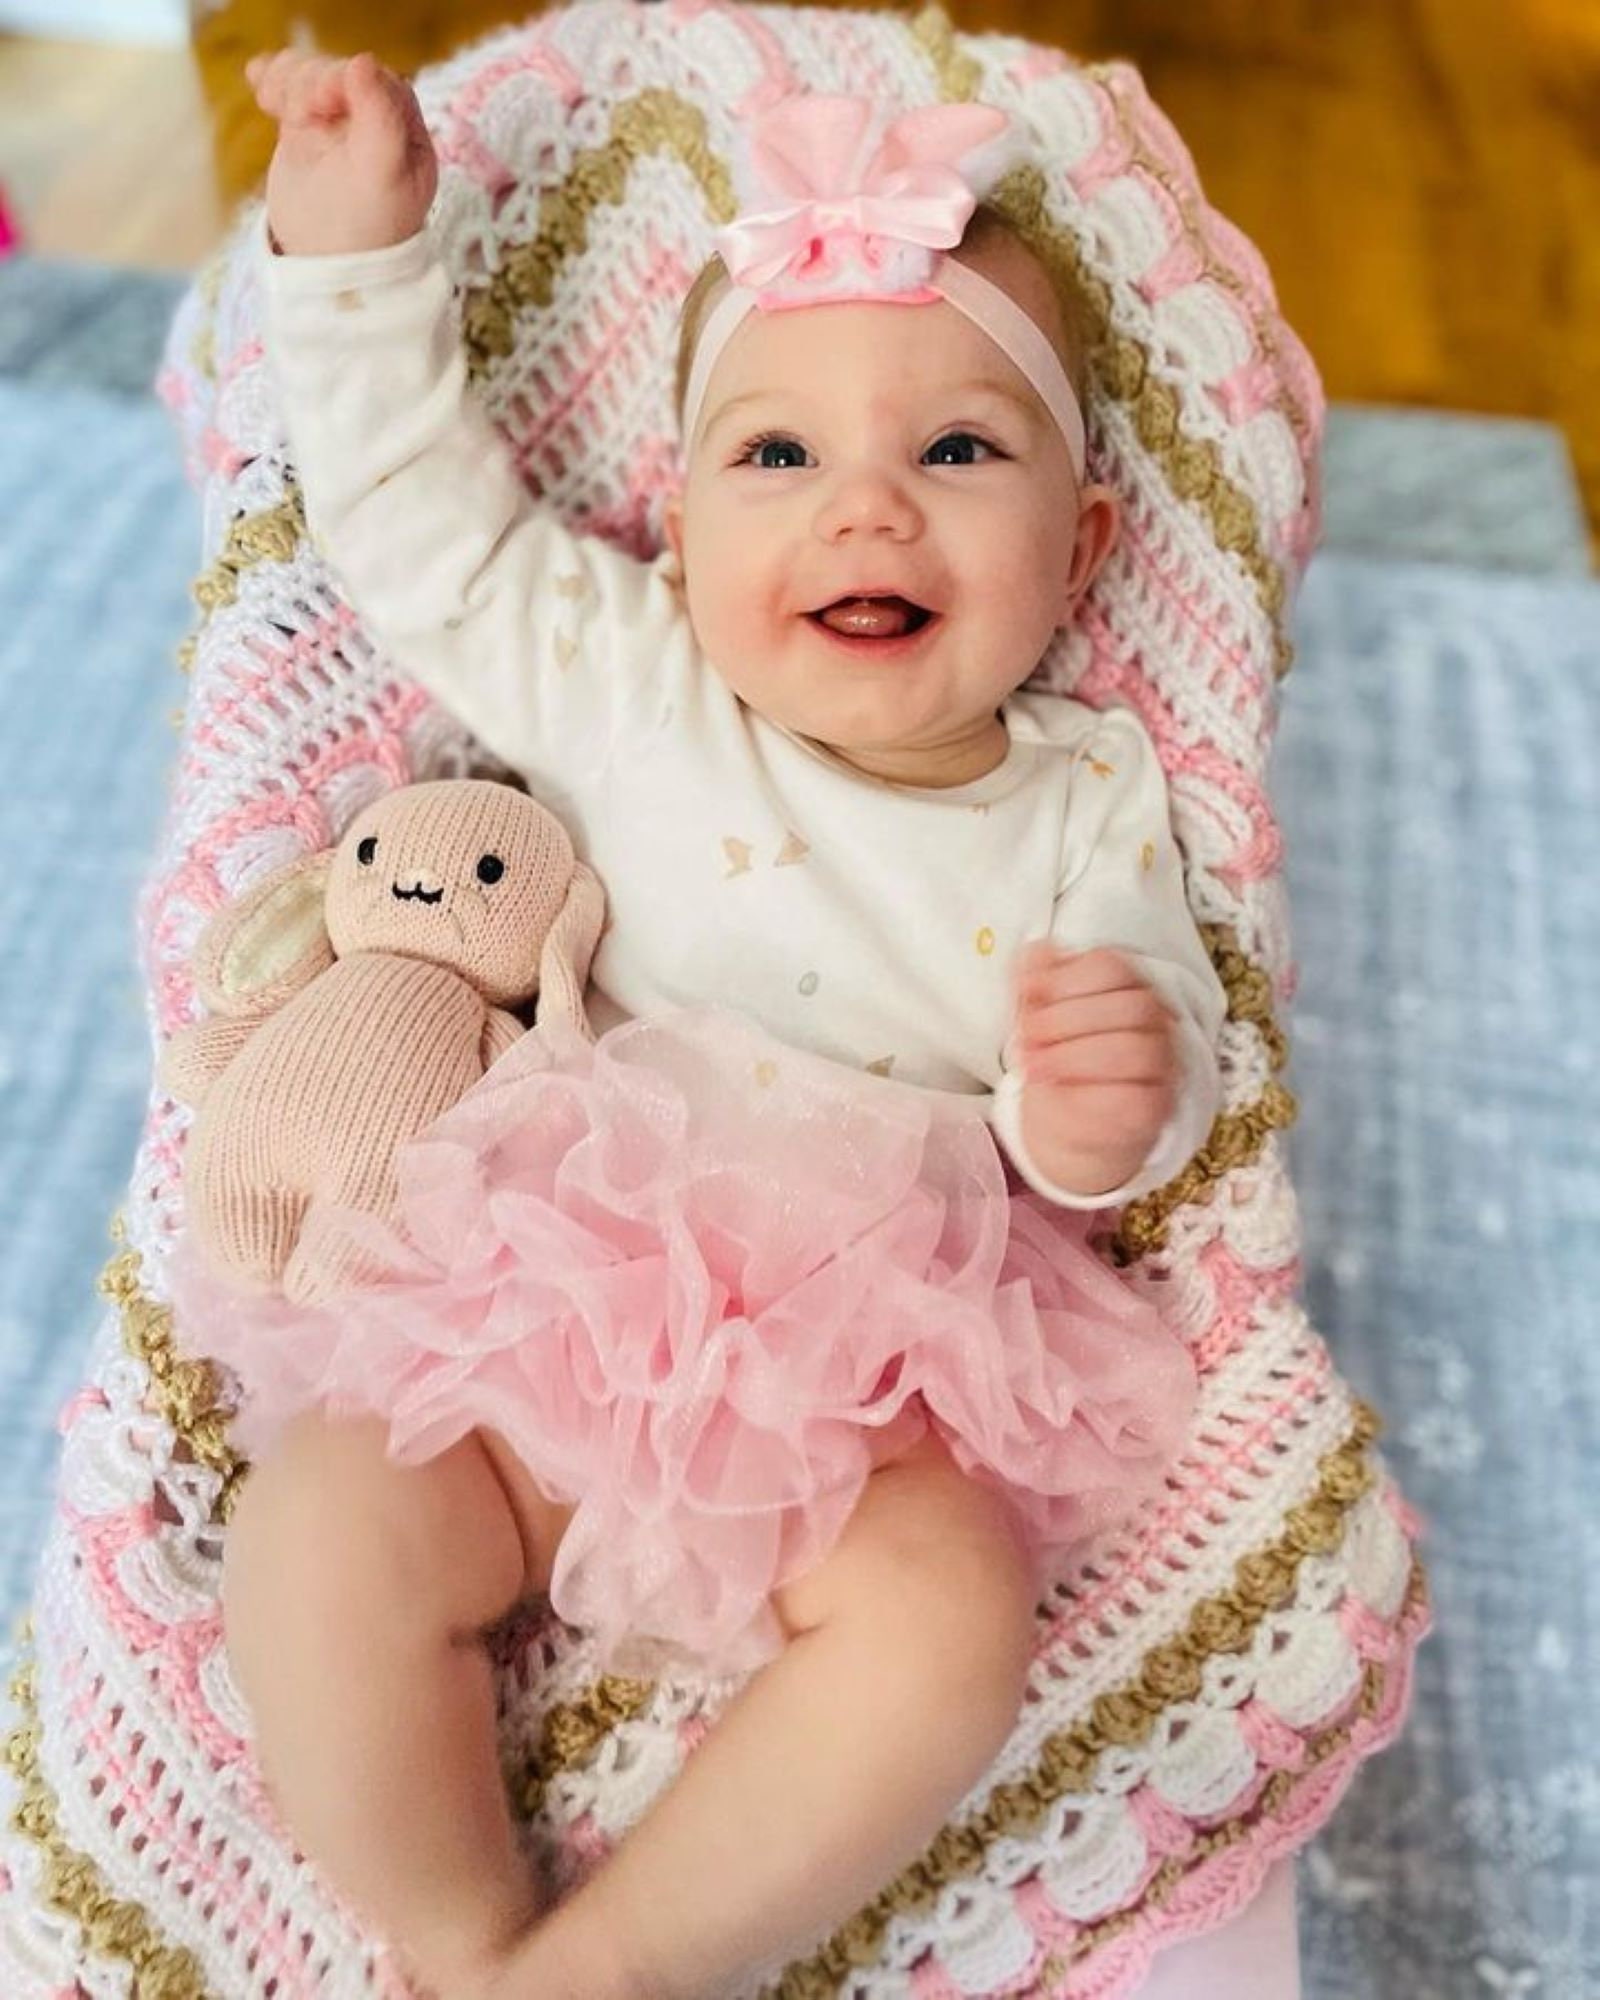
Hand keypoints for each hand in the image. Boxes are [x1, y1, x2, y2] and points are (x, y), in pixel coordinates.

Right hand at [247, 49, 437, 256]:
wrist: (326, 266)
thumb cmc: (365, 230)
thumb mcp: (381, 174)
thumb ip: (380, 116)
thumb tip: (362, 60)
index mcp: (405, 132)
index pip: (377, 80)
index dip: (345, 78)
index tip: (322, 102)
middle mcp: (374, 122)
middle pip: (338, 72)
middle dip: (312, 82)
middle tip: (297, 115)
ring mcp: (336, 123)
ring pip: (310, 75)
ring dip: (289, 81)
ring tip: (275, 107)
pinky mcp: (304, 128)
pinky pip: (288, 89)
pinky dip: (272, 81)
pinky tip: (259, 86)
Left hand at [1012, 943, 1177, 1197]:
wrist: (1071, 1121)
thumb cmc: (1061, 1057)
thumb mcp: (1038, 1013)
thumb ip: (1035, 979)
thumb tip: (1036, 952)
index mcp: (1128, 985)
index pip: (1111, 965)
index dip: (1063, 979)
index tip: (1028, 995)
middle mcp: (1154, 1019)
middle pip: (1129, 1005)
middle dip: (1065, 1020)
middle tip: (1028, 1037)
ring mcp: (1162, 1063)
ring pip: (1134, 1050)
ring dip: (1072, 1057)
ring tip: (1034, 1067)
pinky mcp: (1155, 1105)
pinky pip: (1133, 1096)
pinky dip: (1089, 1093)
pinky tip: (1060, 1091)